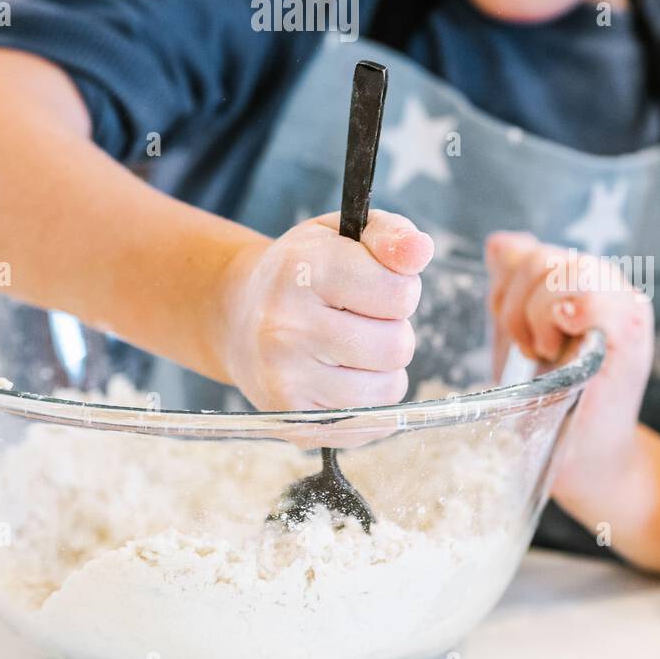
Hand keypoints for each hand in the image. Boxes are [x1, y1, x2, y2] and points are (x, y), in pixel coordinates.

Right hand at [219, 210, 433, 412]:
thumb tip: (420, 250)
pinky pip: (368, 424)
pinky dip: (368, 401)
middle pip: (397, 346)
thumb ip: (390, 234)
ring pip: (388, 389)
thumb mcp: (342, 234)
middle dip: (393, 330)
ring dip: (384, 370)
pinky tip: (341, 377)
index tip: (376, 283)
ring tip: (353, 349)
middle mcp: (287, 326)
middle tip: (363, 318)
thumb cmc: (304, 272)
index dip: (401, 287)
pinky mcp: (293, 420)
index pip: (398, 292)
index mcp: (304, 270)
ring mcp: (286, 379)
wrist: (238, 315)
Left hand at [485, 231, 653, 510]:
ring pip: (561, 270)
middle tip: (528, 350)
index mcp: (574, 275)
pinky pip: (592, 296)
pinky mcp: (630, 331)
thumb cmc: (552, 398)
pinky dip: (566, 316)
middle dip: (513, 306)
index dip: (500, 286)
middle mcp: (604, 279)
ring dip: (537, 317)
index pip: (520, 249)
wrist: (586, 456)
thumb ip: (512, 287)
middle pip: (537, 257)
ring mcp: (622, 301)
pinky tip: (561, 347)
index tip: (506, 326)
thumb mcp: (521, 334)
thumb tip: (499, 243)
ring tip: (545, 353)